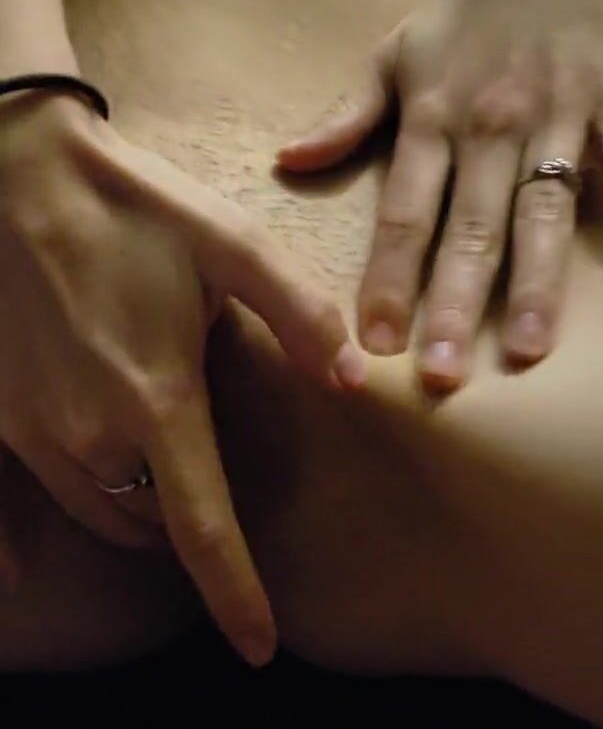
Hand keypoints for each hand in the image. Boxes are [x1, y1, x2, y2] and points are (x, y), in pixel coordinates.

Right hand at [0, 90, 365, 665]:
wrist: (19, 175)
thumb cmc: (132, 207)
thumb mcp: (230, 243)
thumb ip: (298, 312)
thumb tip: (349, 375)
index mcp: (157, 401)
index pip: (204, 531)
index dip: (236, 596)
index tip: (259, 648)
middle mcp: (90, 434)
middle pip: (152, 527)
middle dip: (190, 531)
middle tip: (216, 500)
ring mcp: (35, 429)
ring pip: (100, 513)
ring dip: (140, 514)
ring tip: (169, 480)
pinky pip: (33, 497)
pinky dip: (66, 514)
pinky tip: (50, 538)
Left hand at [276, 0, 602, 390]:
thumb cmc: (468, 11)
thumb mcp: (396, 53)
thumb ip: (346, 116)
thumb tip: (287, 159)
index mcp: (431, 117)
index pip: (402, 212)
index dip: (387, 277)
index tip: (374, 342)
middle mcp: (489, 127)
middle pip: (468, 228)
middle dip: (454, 304)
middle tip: (443, 377)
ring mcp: (554, 120)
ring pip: (540, 215)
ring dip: (532, 286)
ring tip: (524, 351)